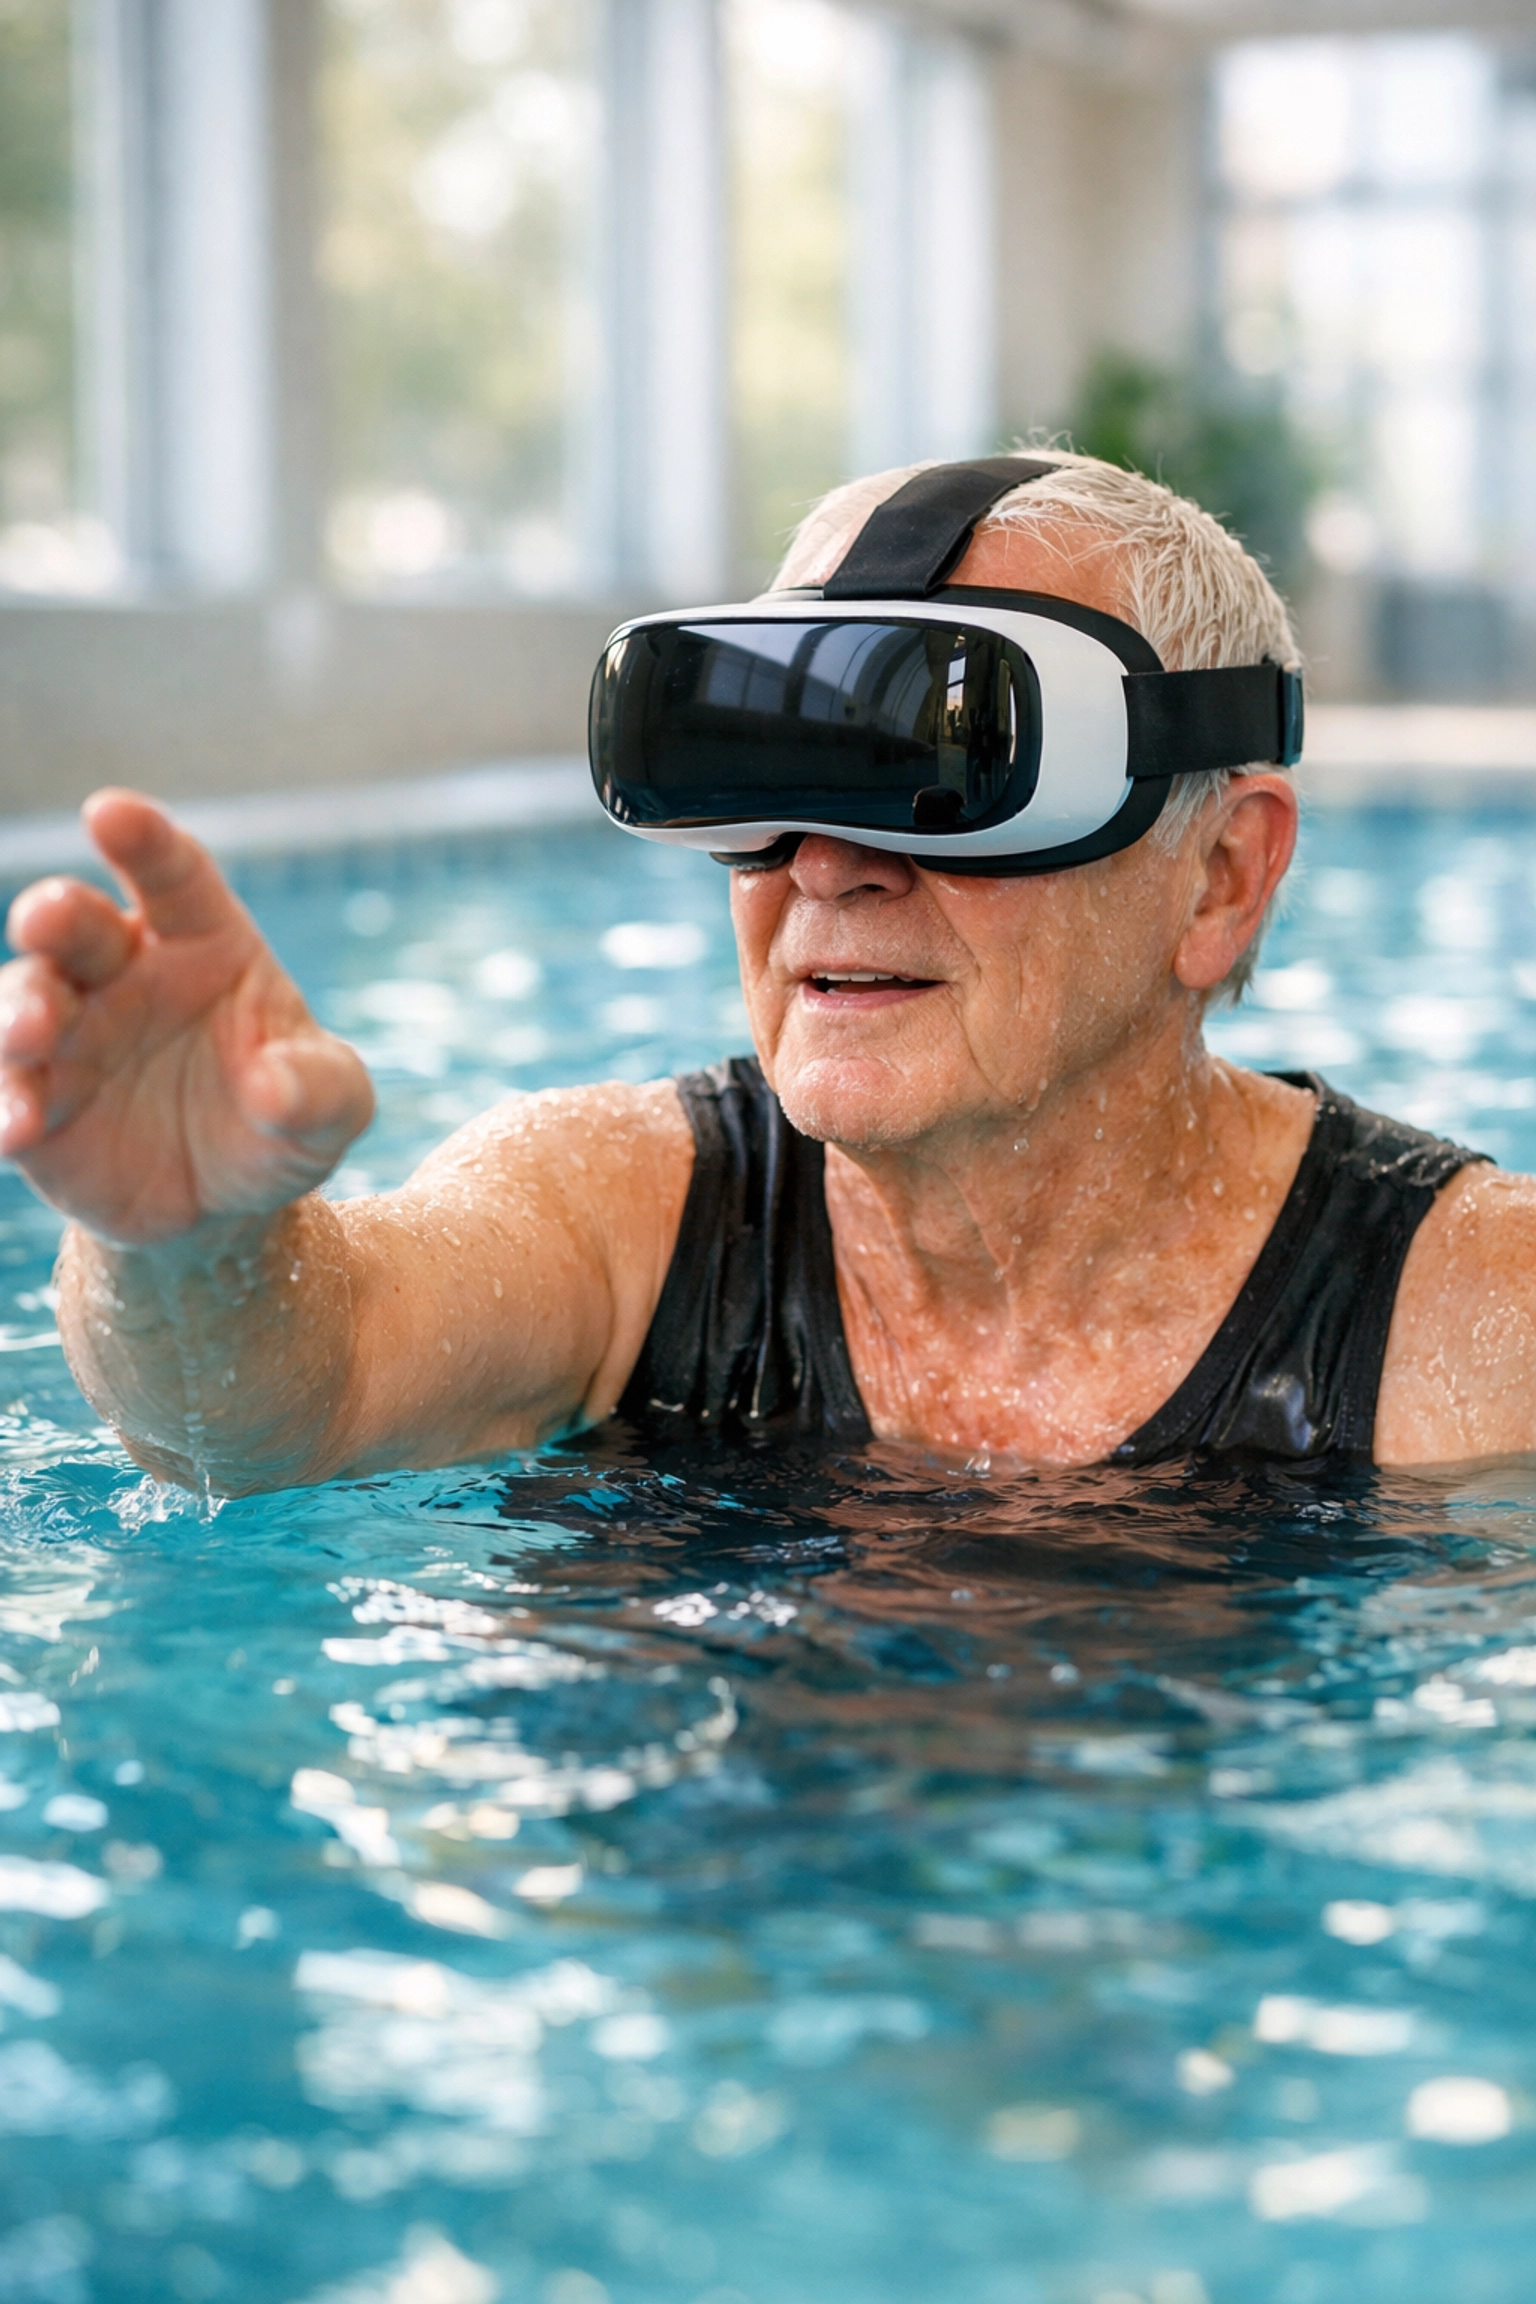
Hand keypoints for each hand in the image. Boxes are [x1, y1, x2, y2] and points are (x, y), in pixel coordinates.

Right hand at [0, 790, 374, 1245]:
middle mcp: (124, 972)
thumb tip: (275, 1085)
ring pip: (24, 998)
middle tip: (44, 919)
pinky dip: (4, 1103)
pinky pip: (5, 1089)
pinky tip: (18, 1128)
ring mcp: (70, 1034)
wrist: (231, 1204)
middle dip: (56, 913)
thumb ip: (320, 1088)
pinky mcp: (34, 1099)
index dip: (144, 841)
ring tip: (33, 1036)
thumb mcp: (333, 1107)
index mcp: (203, 940)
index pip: (175, 875)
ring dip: (21, 1011)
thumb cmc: (285, 1119)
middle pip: (80, 925)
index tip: (110, 813)